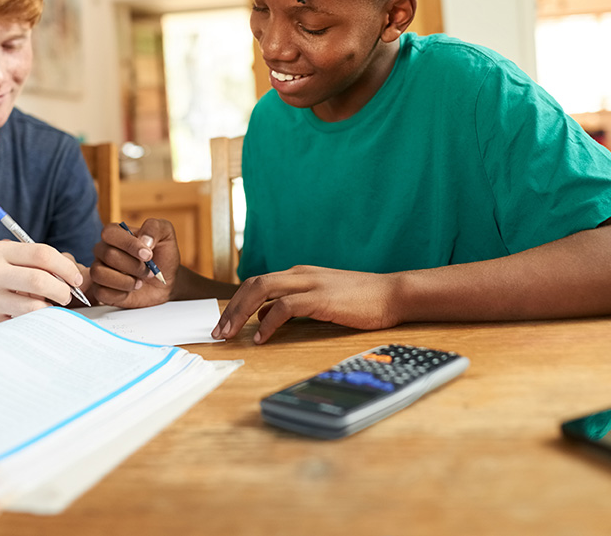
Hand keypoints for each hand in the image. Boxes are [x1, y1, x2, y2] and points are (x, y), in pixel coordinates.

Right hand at [0, 240, 84, 334]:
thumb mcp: (0, 260)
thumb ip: (32, 263)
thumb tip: (74, 276)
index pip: (42, 254)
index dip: (65, 267)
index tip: (75, 279)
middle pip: (40, 281)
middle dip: (62, 291)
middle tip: (66, 297)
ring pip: (33, 309)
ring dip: (49, 311)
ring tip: (47, 310)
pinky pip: (20, 328)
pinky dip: (32, 326)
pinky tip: (29, 323)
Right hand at [89, 219, 178, 307]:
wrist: (166, 281)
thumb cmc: (162, 255)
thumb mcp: (166, 234)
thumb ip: (154, 227)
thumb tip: (144, 240)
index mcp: (115, 234)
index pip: (110, 233)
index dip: (129, 244)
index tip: (148, 255)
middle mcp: (104, 251)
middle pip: (108, 255)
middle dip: (134, 266)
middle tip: (149, 271)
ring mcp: (100, 270)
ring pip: (99, 273)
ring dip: (125, 281)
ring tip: (140, 282)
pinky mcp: (101, 290)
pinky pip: (101, 292)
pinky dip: (120, 294)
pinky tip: (131, 290)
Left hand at [212, 266, 402, 343]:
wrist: (392, 294)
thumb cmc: (361, 300)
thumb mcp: (322, 299)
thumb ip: (295, 305)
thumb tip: (266, 317)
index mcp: (299, 273)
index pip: (257, 283)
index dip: (236, 302)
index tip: (224, 323)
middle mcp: (300, 274)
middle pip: (253, 284)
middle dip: (230, 308)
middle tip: (218, 332)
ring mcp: (310, 284)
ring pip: (262, 289)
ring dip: (240, 313)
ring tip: (229, 334)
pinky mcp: (321, 298)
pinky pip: (285, 307)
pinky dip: (268, 322)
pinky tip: (262, 338)